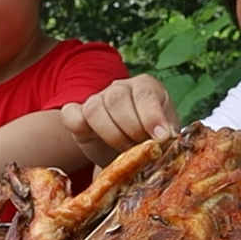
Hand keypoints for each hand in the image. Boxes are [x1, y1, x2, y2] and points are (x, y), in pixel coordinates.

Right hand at [62, 74, 177, 163]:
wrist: (128, 152)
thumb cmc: (150, 141)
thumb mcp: (164, 136)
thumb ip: (167, 135)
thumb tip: (168, 140)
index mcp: (145, 87)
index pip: (146, 94)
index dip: (152, 116)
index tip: (161, 138)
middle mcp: (120, 88)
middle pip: (117, 99)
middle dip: (130, 128)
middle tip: (140, 149)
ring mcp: (96, 99)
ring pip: (94, 108)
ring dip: (110, 133)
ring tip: (123, 151)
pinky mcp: (77, 115)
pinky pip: (72, 115)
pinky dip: (79, 126)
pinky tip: (93, 139)